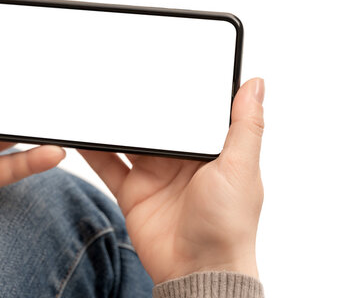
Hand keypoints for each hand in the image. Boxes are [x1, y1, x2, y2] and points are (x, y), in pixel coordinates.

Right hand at [79, 78, 264, 283]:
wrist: (196, 271)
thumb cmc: (227, 225)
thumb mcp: (241, 168)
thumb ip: (245, 126)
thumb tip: (254, 84)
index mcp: (207, 150)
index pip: (188, 111)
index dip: (174, 90)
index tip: (160, 66)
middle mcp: (179, 160)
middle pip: (153, 124)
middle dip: (138, 103)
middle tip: (119, 75)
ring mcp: (153, 175)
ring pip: (129, 141)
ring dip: (114, 123)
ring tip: (96, 97)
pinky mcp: (133, 192)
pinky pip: (109, 166)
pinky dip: (94, 151)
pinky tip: (82, 134)